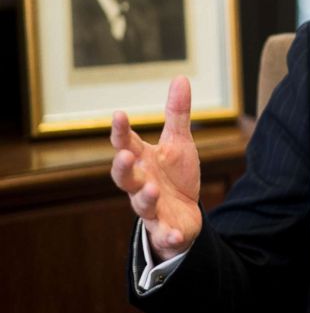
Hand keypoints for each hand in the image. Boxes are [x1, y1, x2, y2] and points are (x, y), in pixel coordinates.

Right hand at [110, 76, 201, 261]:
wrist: (185, 215)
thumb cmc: (175, 176)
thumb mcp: (179, 143)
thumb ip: (177, 114)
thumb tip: (180, 77)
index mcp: (142, 161)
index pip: (126, 144)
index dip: (121, 131)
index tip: (119, 115)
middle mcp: (141, 184)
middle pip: (124, 177)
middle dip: (123, 167)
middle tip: (125, 155)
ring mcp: (151, 209)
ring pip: (141, 205)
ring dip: (145, 197)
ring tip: (153, 189)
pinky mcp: (165, 230)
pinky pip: (164, 234)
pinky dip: (168, 235)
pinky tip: (175, 233)